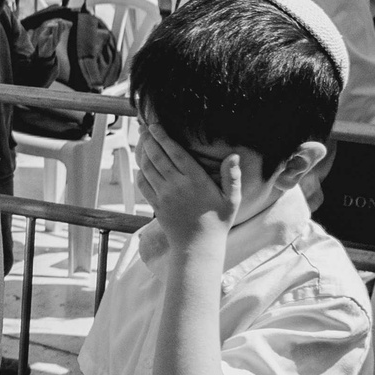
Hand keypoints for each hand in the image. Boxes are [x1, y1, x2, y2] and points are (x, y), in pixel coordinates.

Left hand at [139, 123, 237, 245]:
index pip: (176, 153)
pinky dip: (140, 172)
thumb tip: (234, 155)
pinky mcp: (156, 206)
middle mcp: (177, 186)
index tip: (157, 126)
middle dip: (149, 140)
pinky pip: (143, 185)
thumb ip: (232, 176)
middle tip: (145, 128)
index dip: (164, 137)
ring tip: (142, 142)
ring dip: (143, 153)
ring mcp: (164, 196)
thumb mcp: (232, 199)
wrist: (199, 247)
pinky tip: (142, 166)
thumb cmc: (218, 222)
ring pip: (148, 169)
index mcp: (196, 181)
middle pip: (157, 157)